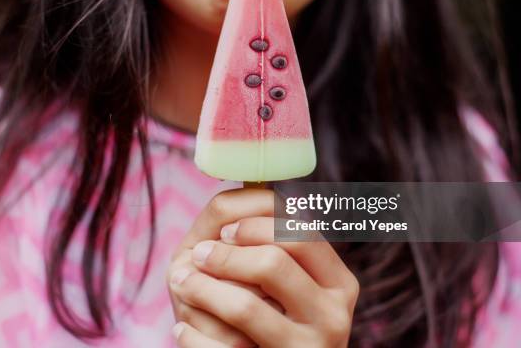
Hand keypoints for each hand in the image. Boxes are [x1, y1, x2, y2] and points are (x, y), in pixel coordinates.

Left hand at [167, 189, 358, 346]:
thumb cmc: (272, 318)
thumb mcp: (285, 279)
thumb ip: (274, 240)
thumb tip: (251, 187)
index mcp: (338, 281)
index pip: (299, 233)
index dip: (255, 224)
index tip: (225, 231)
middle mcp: (332, 316)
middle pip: (273, 262)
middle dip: (225, 255)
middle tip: (199, 256)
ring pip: (243, 306)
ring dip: (199, 289)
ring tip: (182, 283)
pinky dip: (190, 336)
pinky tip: (183, 330)